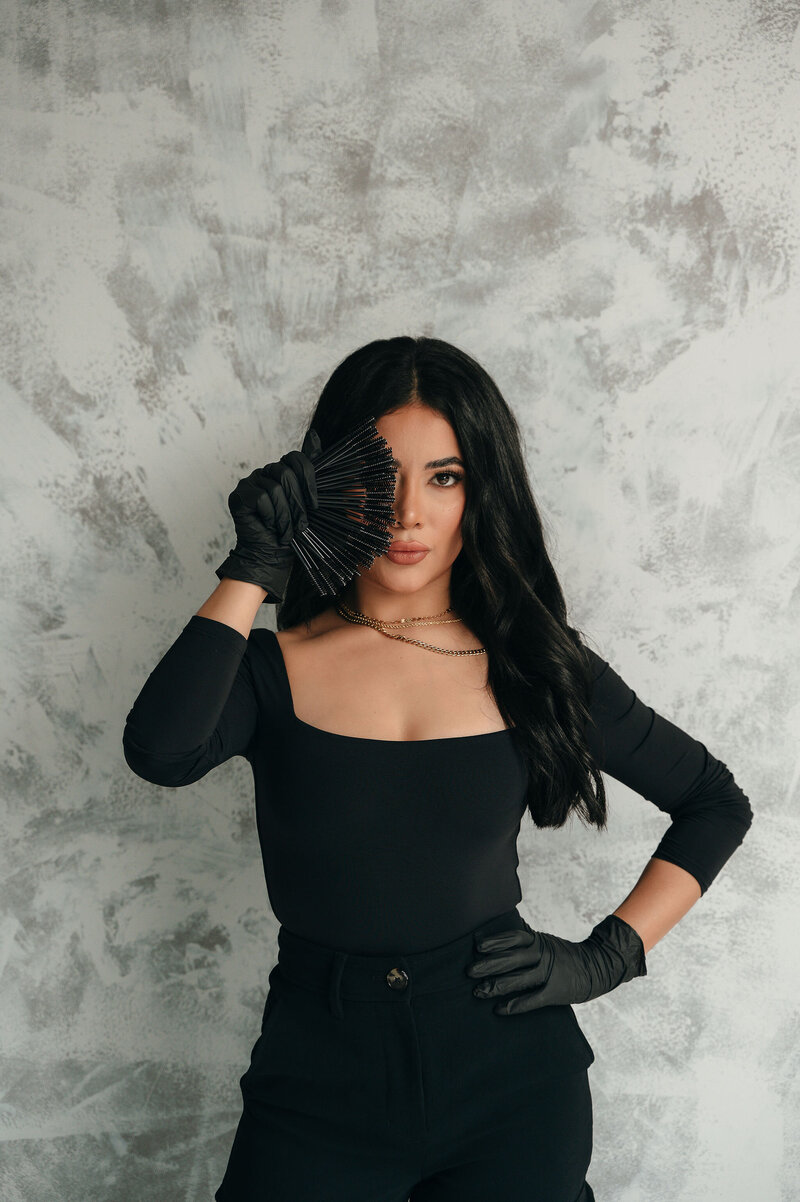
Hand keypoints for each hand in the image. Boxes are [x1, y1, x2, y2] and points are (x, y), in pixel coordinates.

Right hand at [215, 428, 322, 603]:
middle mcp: (264, 473)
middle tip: (300, 525)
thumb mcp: (307, 503)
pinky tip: (268, 527)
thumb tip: (317, 435)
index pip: (296, 458)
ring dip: (285, 515)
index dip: (308, 480)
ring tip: (285, 532)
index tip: (315, 504)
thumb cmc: (290, 532)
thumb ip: (310, 473)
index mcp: (281, 472)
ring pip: (275, 489)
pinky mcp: (240, 495)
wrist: (270, 555)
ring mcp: (250, 482)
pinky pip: (261, 498)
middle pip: (286, 474)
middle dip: (297, 503)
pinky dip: (270, 516)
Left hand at [466, 914, 646, 1015]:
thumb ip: (526, 941)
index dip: (496, 941)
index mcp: (539, 941)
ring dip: (497, 986)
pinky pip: (532, 1000)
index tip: (477, 946)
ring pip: (519, 980)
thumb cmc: (564, 956)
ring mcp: (550, 974)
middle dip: (489, 965)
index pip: (514, 938)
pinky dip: (515, 1005)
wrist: (597, 968)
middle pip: (512, 958)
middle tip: (469, 971)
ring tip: (479, 991)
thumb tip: (502, 936)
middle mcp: (543, 955)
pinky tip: (500, 1009)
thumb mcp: (546, 942)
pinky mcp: (555, 993)